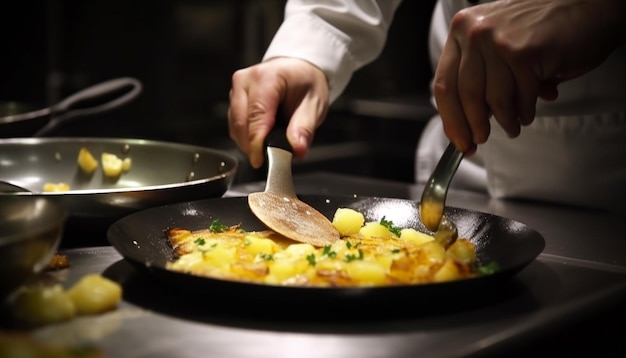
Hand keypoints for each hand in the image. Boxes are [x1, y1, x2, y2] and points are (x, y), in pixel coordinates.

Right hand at [228, 57, 329, 167]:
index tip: (259, 160)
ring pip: (235, 127)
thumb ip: (304, 128)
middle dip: (253, 145)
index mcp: (267, 77)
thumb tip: (297, 149)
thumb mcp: (315, 104)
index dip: (256, 141)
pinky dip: (247, 136)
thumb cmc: (306, 83)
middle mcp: (245, 80)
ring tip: (273, 141)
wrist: (298, 71)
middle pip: (241, 122)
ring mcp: (236, 89)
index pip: (256, 114)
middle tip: (272, 158)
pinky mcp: (233, 99)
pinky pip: (235, 126)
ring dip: (250, 142)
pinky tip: (264, 135)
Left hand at [433, 0, 625, 153]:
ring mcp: (499, 41)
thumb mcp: (499, 45)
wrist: (590, 7)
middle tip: (479, 141)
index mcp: (462, 29)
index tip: (457, 140)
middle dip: (473, 126)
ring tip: (513, 127)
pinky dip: (524, 112)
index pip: (444, 83)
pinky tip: (527, 114)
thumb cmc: (544, 29)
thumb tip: (466, 124)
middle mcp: (475, 32)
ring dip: (504, 121)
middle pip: (464, 95)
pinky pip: (520, 98)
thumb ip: (480, 77)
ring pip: (494, 100)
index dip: (450, 119)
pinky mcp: (525, 53)